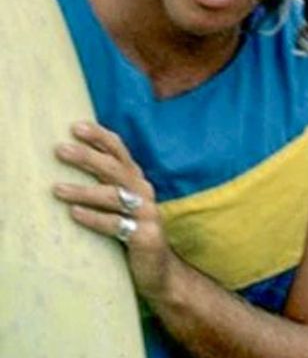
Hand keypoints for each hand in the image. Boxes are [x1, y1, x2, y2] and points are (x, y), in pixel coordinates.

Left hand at [52, 121, 171, 299]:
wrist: (160, 270)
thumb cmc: (132, 232)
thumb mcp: (122, 204)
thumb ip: (106, 184)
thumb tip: (72, 161)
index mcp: (137, 181)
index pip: (120, 152)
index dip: (100, 138)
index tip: (76, 127)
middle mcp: (145, 193)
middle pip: (116, 169)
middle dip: (88, 157)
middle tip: (61, 150)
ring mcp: (147, 214)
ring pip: (115, 196)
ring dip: (84, 191)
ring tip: (57, 189)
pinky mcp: (146, 236)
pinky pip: (116, 225)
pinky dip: (94, 219)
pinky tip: (75, 214)